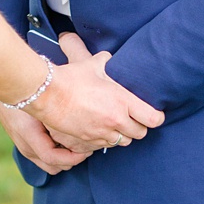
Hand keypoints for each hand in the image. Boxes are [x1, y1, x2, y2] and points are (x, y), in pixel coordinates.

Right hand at [0, 99, 91, 174]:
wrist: (9, 89)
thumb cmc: (30, 90)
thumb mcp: (45, 97)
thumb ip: (63, 106)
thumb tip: (88, 107)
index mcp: (29, 133)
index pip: (52, 157)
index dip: (73, 157)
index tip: (89, 149)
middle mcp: (25, 145)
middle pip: (54, 166)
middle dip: (73, 160)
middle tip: (88, 147)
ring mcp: (24, 148)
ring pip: (50, 167)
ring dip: (66, 160)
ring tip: (79, 147)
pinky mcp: (26, 148)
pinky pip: (45, 161)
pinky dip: (58, 157)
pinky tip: (67, 143)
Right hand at [28, 30, 164, 150]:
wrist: (46, 94)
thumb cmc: (71, 78)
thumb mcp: (94, 65)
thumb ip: (106, 62)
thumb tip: (109, 58)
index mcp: (123, 101)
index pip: (152, 118)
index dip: (157, 117)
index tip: (156, 115)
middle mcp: (115, 120)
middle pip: (140, 133)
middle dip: (140, 127)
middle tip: (136, 119)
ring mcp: (101, 133)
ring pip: (123, 142)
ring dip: (123, 135)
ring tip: (118, 125)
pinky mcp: (87, 140)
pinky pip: (104, 146)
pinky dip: (106, 140)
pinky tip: (102, 130)